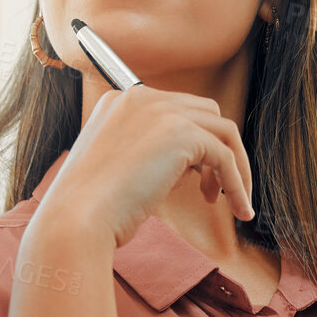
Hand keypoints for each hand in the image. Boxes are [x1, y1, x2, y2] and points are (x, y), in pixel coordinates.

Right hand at [36, 84, 255, 249]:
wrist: (77, 218)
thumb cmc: (92, 206)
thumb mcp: (119, 166)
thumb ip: (152, 152)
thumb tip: (195, 164)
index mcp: (122, 101)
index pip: (176, 109)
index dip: (193, 143)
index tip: (196, 177)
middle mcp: (142, 97)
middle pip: (206, 112)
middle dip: (219, 149)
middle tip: (212, 190)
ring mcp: (162, 112)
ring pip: (224, 131)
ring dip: (236, 167)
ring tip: (233, 202)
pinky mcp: (181, 134)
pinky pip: (226, 157)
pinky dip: (238, 184)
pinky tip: (239, 209)